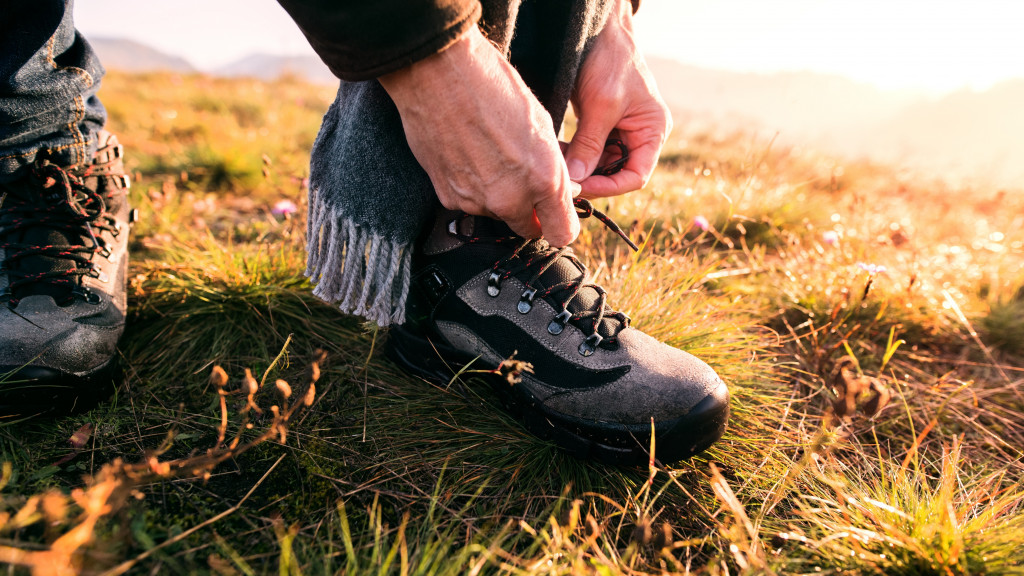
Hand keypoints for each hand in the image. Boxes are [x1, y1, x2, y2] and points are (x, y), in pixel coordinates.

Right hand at [379, 26, 580, 246]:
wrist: (439, 73)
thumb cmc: (494, 87)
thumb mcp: (542, 123)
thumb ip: (554, 166)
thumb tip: (563, 189)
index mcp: (543, 179)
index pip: (562, 233)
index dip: (561, 224)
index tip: (557, 215)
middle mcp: (510, 199)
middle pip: (528, 229)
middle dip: (531, 213)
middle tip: (524, 180)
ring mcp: (476, 201)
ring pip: (496, 214)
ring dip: (499, 196)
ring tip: (490, 155)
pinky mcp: (447, 197)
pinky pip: (468, 203)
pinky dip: (472, 188)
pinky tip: (468, 155)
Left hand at [565, 0, 671, 197]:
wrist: (598, 31)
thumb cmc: (610, 60)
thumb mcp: (602, 104)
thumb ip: (590, 143)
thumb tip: (576, 179)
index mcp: (653, 132)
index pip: (636, 176)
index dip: (610, 187)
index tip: (582, 187)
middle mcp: (640, 136)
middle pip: (616, 173)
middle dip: (591, 178)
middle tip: (564, 182)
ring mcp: (620, 132)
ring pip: (600, 165)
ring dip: (579, 168)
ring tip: (557, 166)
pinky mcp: (601, 126)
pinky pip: (589, 151)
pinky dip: (574, 155)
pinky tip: (557, 153)